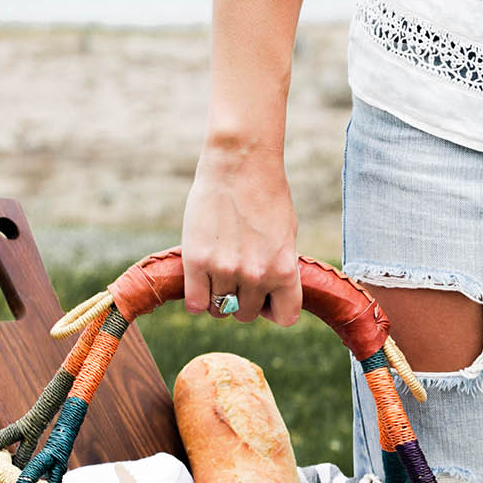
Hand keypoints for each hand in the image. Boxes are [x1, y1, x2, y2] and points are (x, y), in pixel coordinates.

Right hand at [181, 139, 301, 324]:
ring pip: (219, 309)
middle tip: (235, 277)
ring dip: (217, 297)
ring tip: (217, 273)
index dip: (273, 309)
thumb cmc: (267, 195)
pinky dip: (197, 299)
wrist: (240, 164)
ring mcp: (225, 270)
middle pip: (245, 314)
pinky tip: (199, 281)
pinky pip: (196, 303)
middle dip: (242, 301)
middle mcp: (256, 275)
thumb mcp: (286, 236)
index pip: (285, 317)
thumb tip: (267, 293)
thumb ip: (279, 268)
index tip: (264, 296)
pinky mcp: (197, 261)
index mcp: (285, 270)